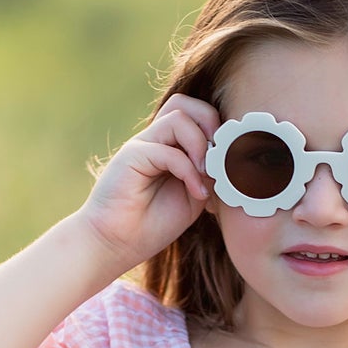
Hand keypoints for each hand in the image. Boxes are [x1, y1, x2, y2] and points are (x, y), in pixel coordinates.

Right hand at [78, 93, 219, 274]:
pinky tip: (197, 193)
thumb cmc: (153, 224)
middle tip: (220, 156)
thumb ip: (210, 174)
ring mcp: (142, 144)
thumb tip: (231, 159)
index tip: (229, 164)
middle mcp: (155, 139)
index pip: (197, 115)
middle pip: (185, 103)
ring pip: (179, 117)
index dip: (218, 131)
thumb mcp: (194, 196)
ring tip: (207, 175)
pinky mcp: (132, 156)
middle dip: (212, 123)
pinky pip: (168, 150)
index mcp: (169, 146)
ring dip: (201, 145)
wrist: (117, 244)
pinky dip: (190, 170)